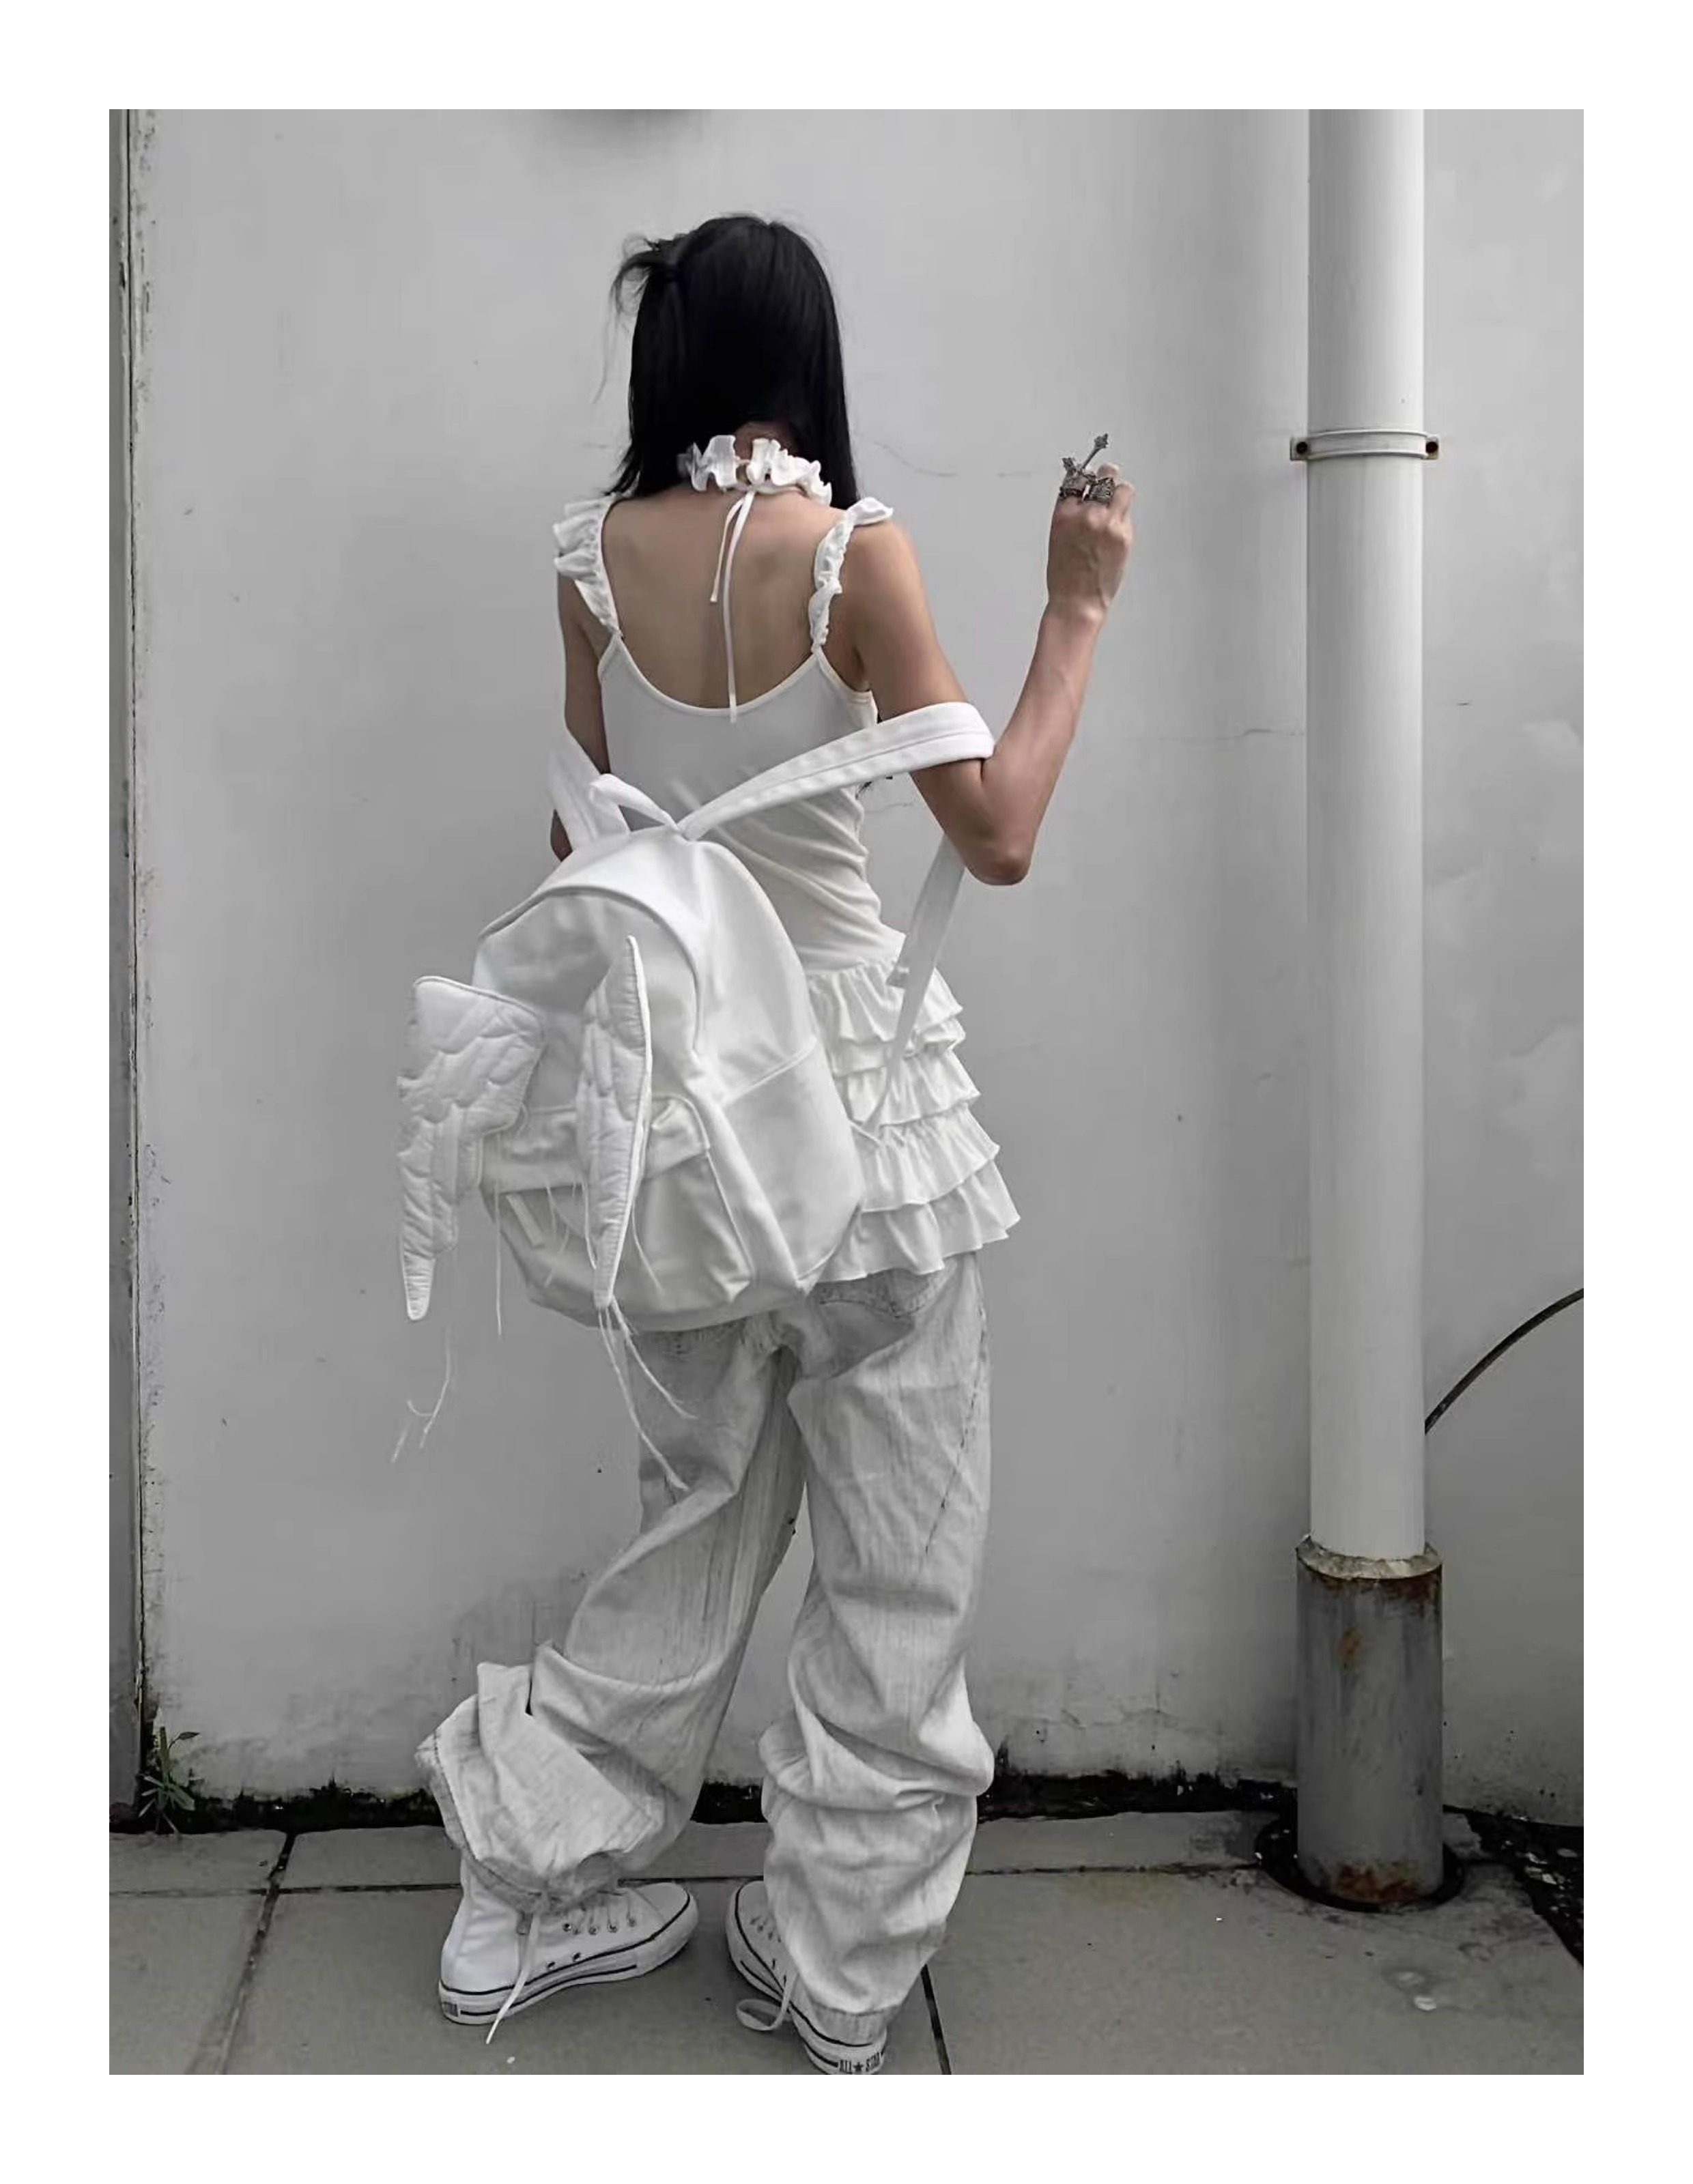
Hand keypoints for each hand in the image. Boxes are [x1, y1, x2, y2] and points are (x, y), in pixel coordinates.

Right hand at [1046, 462, 1134, 622]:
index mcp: (1064, 513)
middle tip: (1107, 484)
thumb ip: (1071, 514)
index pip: (1077, 478)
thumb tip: (1085, 497)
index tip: (1088, 480)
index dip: (1085, 478)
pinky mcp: (1123, 534)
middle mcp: (1086, 514)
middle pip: (1105, 476)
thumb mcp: (1058, 537)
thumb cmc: (1065, 576)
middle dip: (1107, 478)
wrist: (1077, 601)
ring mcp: (1107, 523)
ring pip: (1123, 489)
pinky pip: (1127, 515)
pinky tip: (1114, 533)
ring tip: (1116, 503)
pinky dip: (1122, 518)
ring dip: (1120, 493)